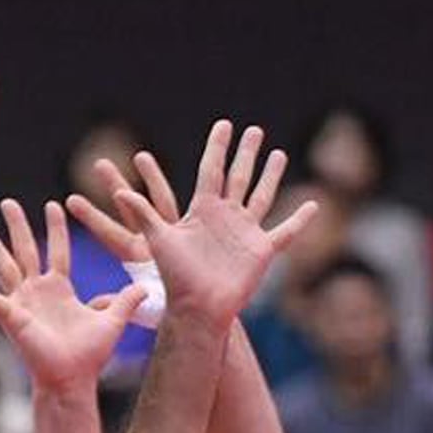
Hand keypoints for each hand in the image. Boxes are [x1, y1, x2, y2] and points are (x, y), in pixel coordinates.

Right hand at [0, 198, 145, 392]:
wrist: (72, 381)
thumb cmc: (89, 356)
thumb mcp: (112, 321)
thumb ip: (126, 301)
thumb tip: (147, 287)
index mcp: (60, 289)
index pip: (57, 251)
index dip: (56, 228)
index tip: (53, 204)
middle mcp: (37, 292)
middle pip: (25, 250)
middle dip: (17, 225)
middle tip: (8, 202)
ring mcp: (22, 303)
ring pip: (4, 266)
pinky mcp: (13, 318)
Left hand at [97, 120, 316, 326]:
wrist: (197, 307)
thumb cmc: (176, 278)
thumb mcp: (159, 241)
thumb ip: (144, 215)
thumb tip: (119, 193)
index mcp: (203, 209)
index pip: (212, 169)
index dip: (217, 147)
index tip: (223, 125)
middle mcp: (226, 216)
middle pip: (239, 176)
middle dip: (246, 153)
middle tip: (254, 130)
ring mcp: (245, 231)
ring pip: (262, 195)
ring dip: (271, 175)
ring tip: (279, 153)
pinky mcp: (261, 250)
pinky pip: (285, 232)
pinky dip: (299, 220)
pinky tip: (313, 205)